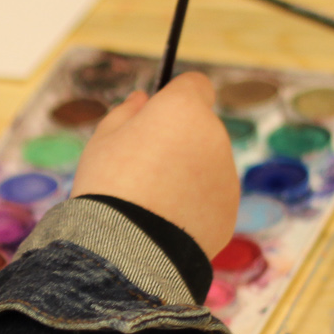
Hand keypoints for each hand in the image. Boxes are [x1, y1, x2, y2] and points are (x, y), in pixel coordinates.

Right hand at [70, 73, 238, 257]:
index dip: (175, 97)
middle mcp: (214, 135)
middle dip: (178, 141)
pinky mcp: (229, 209)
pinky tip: (164, 223)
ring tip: (150, 203)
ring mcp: (227, 174)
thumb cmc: (108, 185)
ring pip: (207, 165)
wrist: (127, 248)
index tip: (156, 115)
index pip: (196, 85)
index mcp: (184, 109)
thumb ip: (126, 113)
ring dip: (186, 175)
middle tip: (141, 169)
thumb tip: (141, 98)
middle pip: (199, 129)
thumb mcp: (103, 140)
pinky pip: (210, 199)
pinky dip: (193, 206)